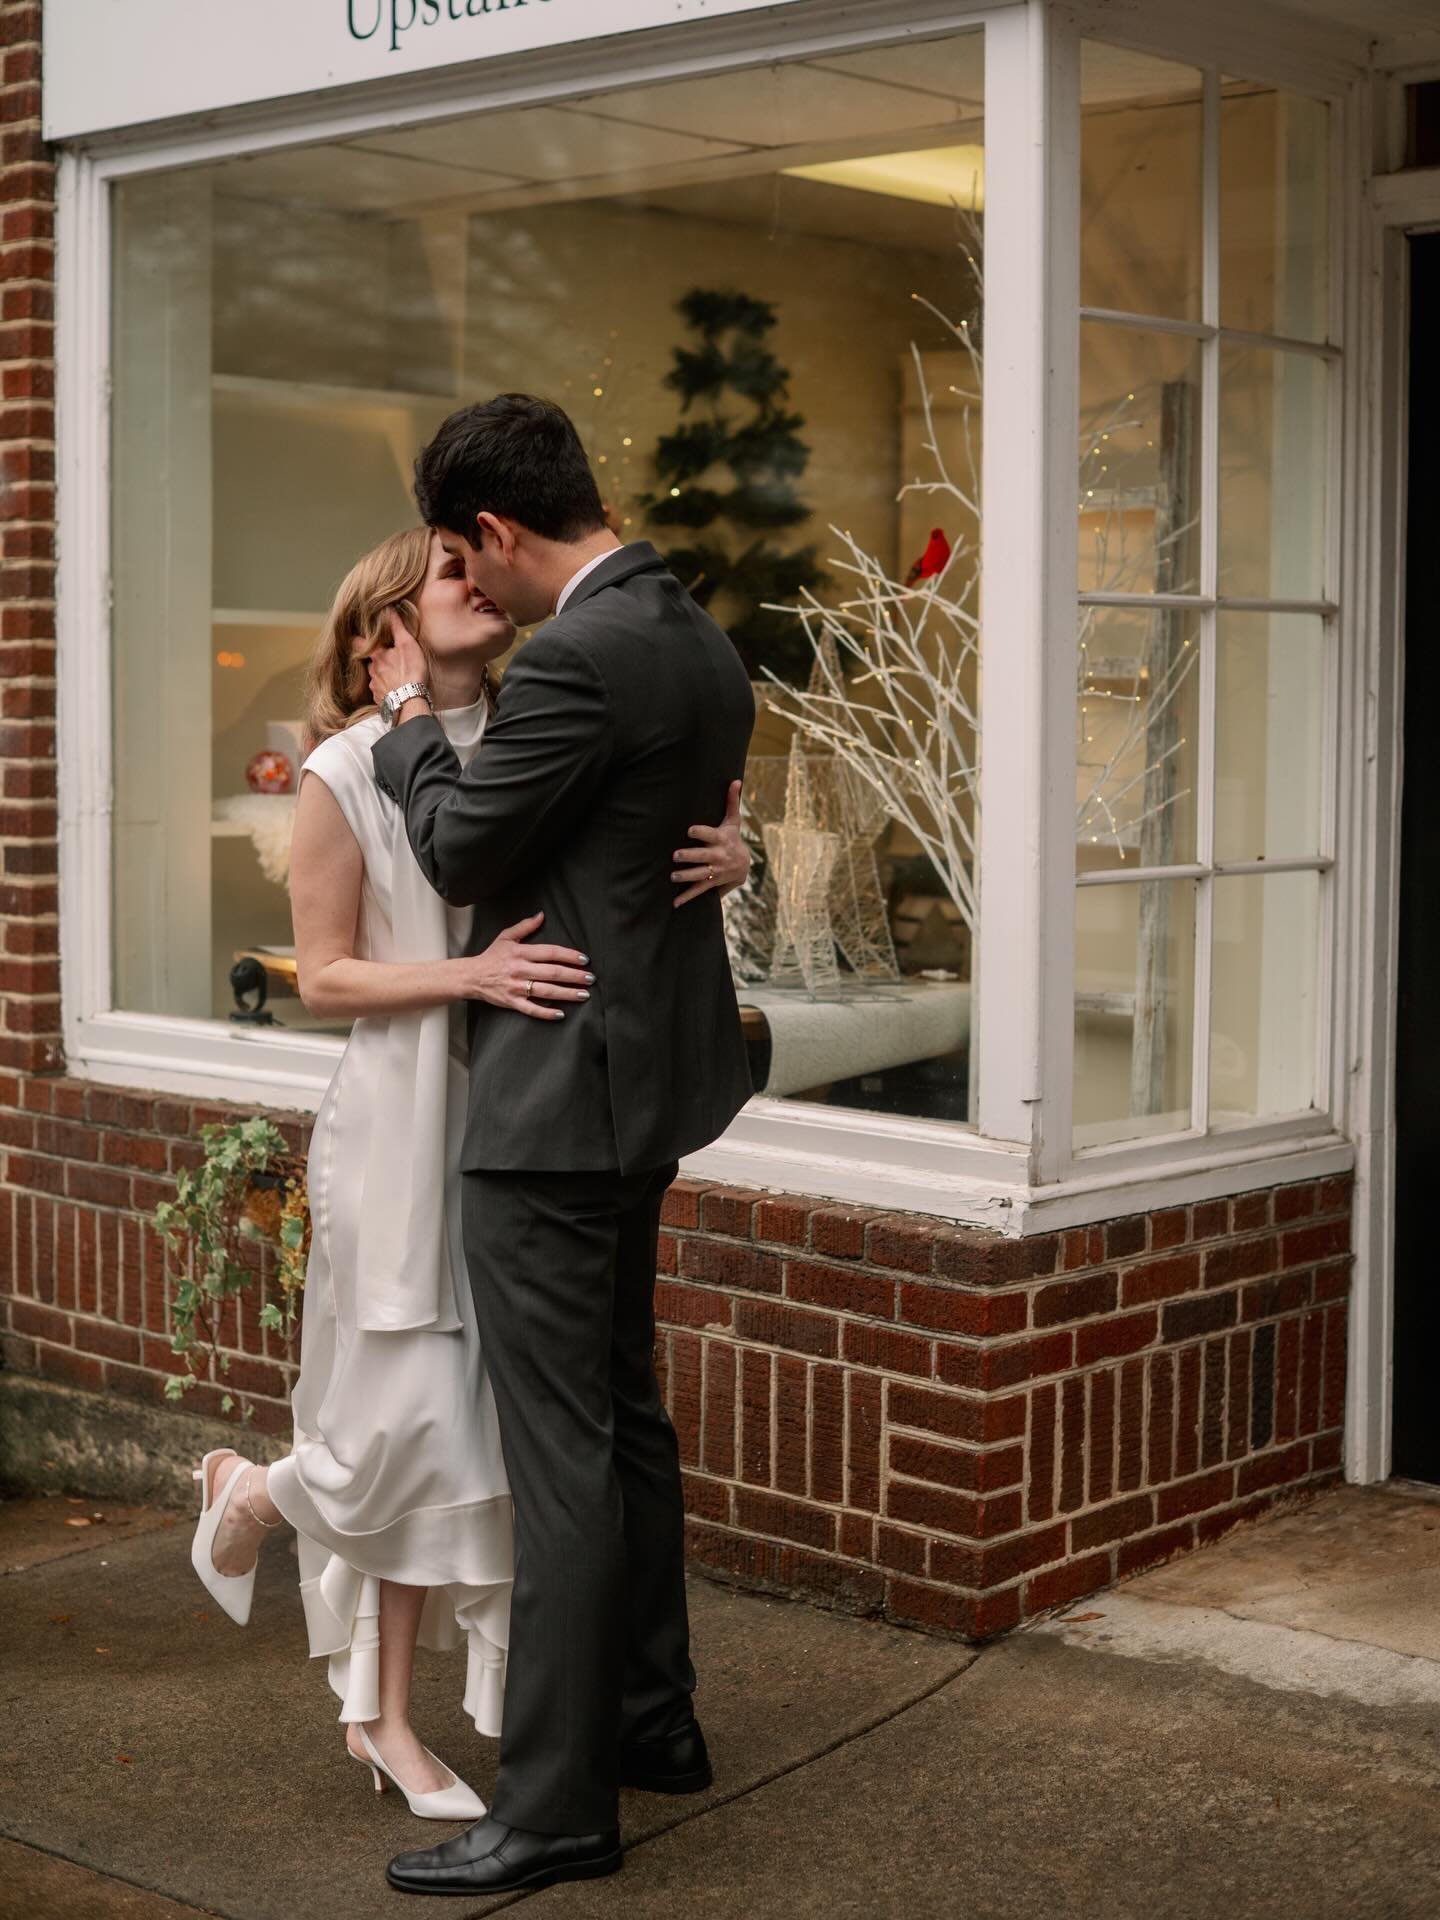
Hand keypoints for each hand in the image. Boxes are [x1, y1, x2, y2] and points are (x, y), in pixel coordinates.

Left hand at [366, 610, 430, 711]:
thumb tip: (389, 609)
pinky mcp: (380, 700)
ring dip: (382, 676)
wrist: (410, 701)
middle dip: (377, 660)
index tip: (355, 637)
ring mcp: (374, 686)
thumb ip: (397, 627)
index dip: (357, 640)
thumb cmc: (411, 671)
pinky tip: (395, 690)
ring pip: (375, 677)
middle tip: (388, 659)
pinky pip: (380, 692)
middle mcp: (372, 670)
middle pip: (370, 662)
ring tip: (395, 677)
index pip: (358, 644)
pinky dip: (386, 690)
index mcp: (377, 655)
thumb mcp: (407, 644)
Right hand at [454, 912, 593, 1020]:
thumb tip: (541, 915)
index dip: (569, 956)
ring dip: (567, 994)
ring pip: (546, 991)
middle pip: (552, 972)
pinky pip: (531, 1009)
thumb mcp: (506, 937)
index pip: (550, 953)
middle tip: (591, 978)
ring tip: (584, 995)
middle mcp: (520, 969)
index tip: (584, 960)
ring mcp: (516, 987)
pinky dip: (546, 1013)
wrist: (472, 976)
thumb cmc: (492, 956)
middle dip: (574, 976)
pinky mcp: (512, 1002)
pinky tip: (561, 1014)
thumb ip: (525, 926)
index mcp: (520, 952)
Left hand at [672, 779, 750, 907]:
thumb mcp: (733, 822)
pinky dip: (687, 898)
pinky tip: (675, 903)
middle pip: (704, 856)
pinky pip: (699, 891)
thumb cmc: (732, 838)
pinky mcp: (712, 883)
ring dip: (687, 876)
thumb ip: (732, 802)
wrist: (744, 866)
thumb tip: (736, 780)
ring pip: (701, 874)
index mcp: (721, 839)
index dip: (701, 832)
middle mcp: (719, 856)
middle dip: (691, 856)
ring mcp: (715, 871)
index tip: (690, 829)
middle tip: (676, 855)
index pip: (710, 834)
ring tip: (673, 876)